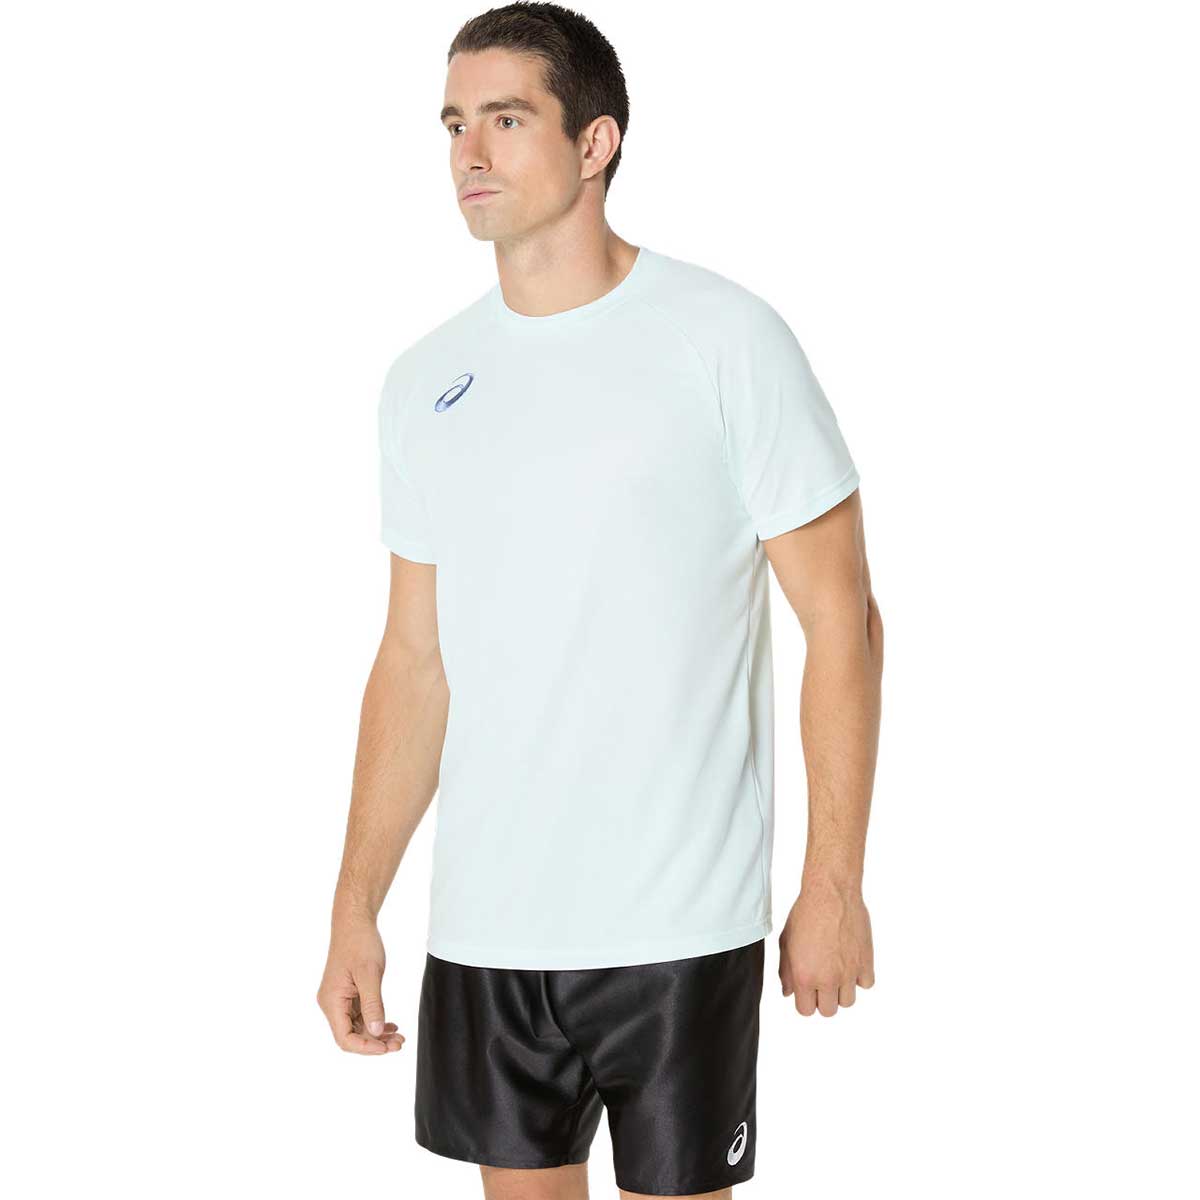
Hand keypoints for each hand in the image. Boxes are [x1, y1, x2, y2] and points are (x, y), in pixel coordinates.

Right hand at [316, 918, 405, 1053]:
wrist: (354, 923)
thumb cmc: (360, 943)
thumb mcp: (369, 974)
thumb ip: (372, 1004)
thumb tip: (375, 1033)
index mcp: (331, 1001)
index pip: (345, 1038)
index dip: (366, 1048)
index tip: (387, 1048)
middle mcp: (332, 1004)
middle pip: (351, 1036)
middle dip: (375, 1043)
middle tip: (399, 1044)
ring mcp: (339, 999)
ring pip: (357, 1027)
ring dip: (377, 1034)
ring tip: (399, 1037)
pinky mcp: (348, 994)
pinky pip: (360, 1015)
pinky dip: (374, 1022)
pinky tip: (390, 1025)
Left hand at [778, 879, 874, 1016]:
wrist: (831, 893)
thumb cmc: (805, 914)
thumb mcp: (786, 942)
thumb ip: (785, 971)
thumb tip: (788, 992)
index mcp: (805, 976)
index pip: (806, 1011)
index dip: (805, 1000)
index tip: (806, 989)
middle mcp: (828, 979)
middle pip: (828, 1011)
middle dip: (823, 998)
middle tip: (821, 980)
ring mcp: (849, 972)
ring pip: (848, 1002)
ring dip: (841, 990)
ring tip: (836, 970)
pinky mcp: (866, 962)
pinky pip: (866, 984)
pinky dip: (860, 977)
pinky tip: (851, 962)